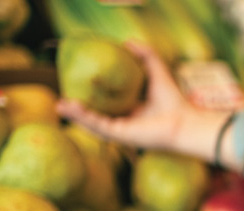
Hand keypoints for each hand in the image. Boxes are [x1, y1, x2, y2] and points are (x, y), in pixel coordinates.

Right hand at [57, 41, 235, 164]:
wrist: (184, 122)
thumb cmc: (174, 101)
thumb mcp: (157, 72)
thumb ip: (146, 56)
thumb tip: (128, 42)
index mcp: (131, 110)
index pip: (106, 103)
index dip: (90, 95)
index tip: (75, 83)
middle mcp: (124, 121)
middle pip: (95, 115)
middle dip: (77, 108)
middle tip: (61, 96)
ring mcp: (121, 130)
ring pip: (92, 122)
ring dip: (75, 114)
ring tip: (60, 104)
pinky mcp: (120, 136)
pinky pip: (97, 126)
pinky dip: (83, 118)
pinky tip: (70, 108)